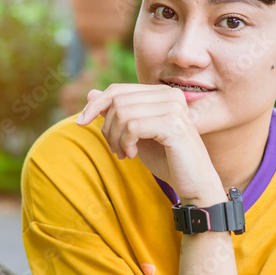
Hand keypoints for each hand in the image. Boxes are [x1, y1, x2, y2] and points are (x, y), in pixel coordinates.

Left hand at [75, 84, 222, 202]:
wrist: (195, 184)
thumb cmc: (167, 159)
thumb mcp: (135, 134)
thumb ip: (117, 113)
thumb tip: (90, 92)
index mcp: (162, 93)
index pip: (118, 90)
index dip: (95, 105)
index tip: (80, 123)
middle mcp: (170, 95)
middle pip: (117, 101)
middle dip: (107, 127)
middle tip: (116, 149)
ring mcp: (174, 108)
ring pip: (123, 113)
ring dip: (115, 138)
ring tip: (124, 153)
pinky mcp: (174, 125)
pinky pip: (133, 126)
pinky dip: (126, 142)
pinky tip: (133, 154)